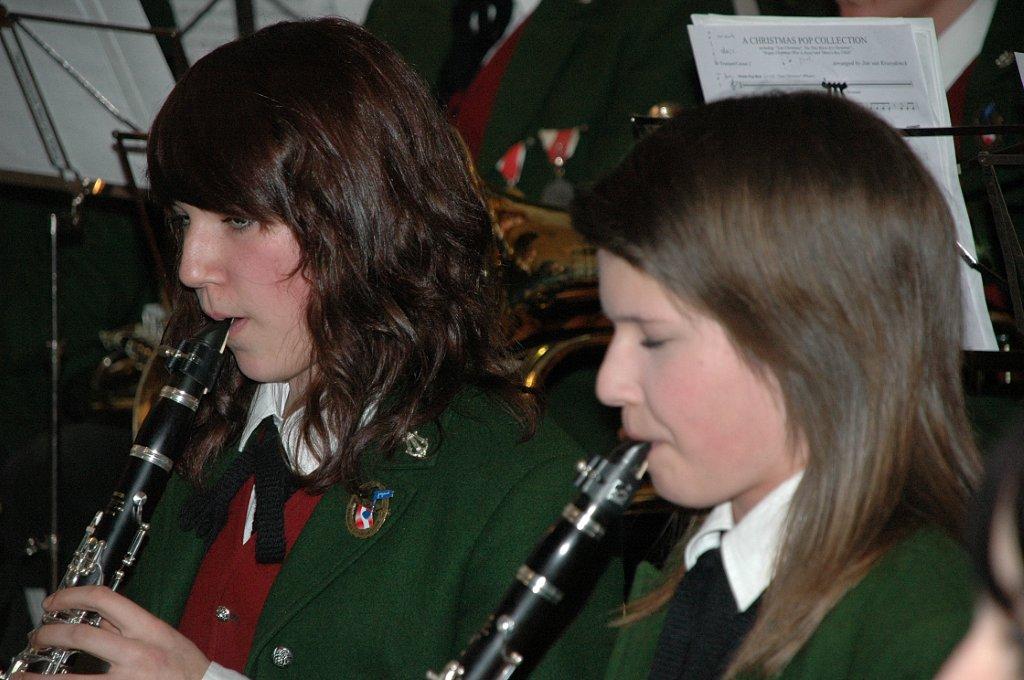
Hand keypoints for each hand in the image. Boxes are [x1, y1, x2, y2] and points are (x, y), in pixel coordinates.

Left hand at [14, 586, 209, 679]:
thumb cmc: (186, 667)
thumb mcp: (162, 636)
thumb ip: (129, 627)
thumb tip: (94, 616)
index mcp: (149, 629)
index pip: (106, 599)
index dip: (72, 596)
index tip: (55, 602)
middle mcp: (137, 653)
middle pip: (81, 636)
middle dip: (49, 634)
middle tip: (37, 637)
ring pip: (71, 676)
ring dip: (39, 675)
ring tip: (23, 673)